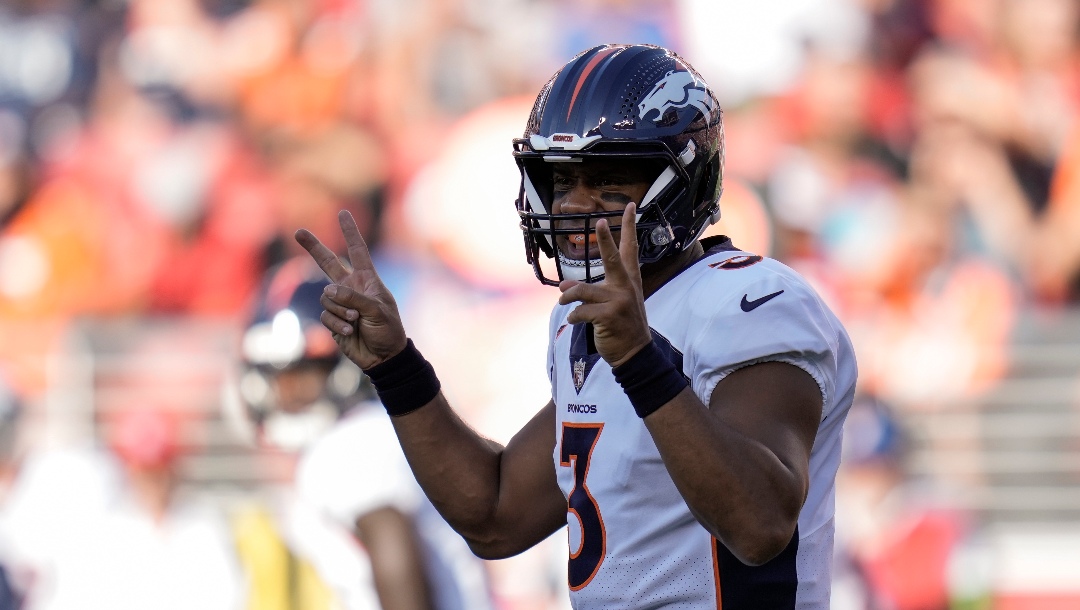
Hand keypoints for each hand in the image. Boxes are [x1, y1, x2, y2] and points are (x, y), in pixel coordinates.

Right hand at [294, 210, 407, 369]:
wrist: (383, 357)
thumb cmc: (388, 330)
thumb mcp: (377, 311)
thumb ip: (354, 298)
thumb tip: (329, 291)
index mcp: (367, 280)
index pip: (358, 251)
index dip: (350, 232)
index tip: (343, 213)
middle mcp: (351, 288)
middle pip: (328, 263)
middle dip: (314, 247)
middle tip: (298, 232)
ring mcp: (341, 304)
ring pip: (327, 297)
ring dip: (341, 311)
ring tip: (357, 322)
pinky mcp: (333, 320)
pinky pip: (326, 315)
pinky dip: (337, 325)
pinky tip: (351, 333)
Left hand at [557, 203, 651, 367]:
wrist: (635, 352)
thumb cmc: (621, 325)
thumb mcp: (609, 304)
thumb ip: (589, 292)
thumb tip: (563, 289)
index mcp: (629, 280)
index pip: (630, 248)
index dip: (630, 226)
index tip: (632, 206)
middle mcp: (626, 287)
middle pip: (612, 257)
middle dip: (606, 238)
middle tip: (600, 221)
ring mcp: (619, 301)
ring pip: (582, 290)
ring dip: (568, 298)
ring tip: (563, 302)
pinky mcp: (609, 316)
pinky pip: (580, 310)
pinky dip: (573, 316)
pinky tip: (576, 321)